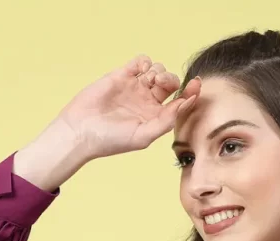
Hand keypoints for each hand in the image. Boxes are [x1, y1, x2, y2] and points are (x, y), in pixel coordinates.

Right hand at [54, 53, 200, 160]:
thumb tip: (184, 104)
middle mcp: (148, 102)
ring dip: (159, 70)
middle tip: (160, 83)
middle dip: (170, 79)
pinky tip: (140, 69)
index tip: (196, 84)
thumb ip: (165, 121)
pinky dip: (144, 61)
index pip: (179, 102)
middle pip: (170, 83)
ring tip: (149, 79)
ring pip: (157, 70)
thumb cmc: (111, 140)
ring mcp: (135, 88)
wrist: (82, 130)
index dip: (190, 93)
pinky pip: (140, 62)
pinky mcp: (122, 76)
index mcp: (156, 118)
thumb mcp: (143, 136)